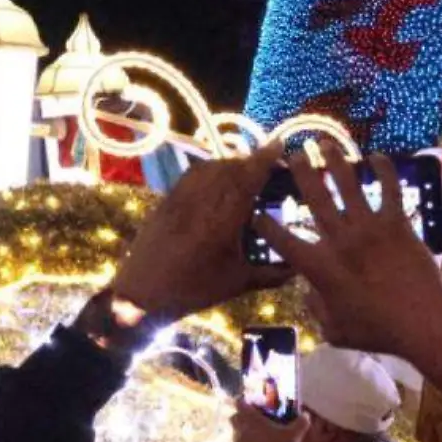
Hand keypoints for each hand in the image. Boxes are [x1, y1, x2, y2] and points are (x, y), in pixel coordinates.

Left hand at [110, 142, 289, 321]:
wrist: (142, 296)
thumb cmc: (193, 291)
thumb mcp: (237, 283)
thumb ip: (272, 274)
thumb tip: (299, 268)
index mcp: (222, 222)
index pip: (246, 180)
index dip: (264, 160)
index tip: (279, 145)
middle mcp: (201, 203)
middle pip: (229, 168)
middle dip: (250, 161)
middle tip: (268, 164)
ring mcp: (180, 199)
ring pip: (209, 168)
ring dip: (230, 163)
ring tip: (244, 170)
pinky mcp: (166, 201)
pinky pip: (191, 175)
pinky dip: (210, 170)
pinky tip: (217, 178)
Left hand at [232, 400, 310, 441]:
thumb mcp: (295, 436)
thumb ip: (301, 423)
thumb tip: (306, 415)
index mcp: (251, 419)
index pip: (240, 402)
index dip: (246, 401)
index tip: (256, 404)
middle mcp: (240, 429)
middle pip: (235, 418)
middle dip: (243, 417)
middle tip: (258, 421)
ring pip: (237, 433)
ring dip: (245, 433)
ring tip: (261, 440)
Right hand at [251, 153, 441, 395]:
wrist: (422, 324)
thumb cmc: (378, 333)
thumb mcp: (335, 331)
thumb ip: (315, 309)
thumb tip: (307, 290)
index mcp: (320, 268)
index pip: (283, 241)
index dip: (266, 226)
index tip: (256, 213)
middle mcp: (340, 241)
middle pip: (314, 198)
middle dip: (300, 173)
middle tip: (292, 155)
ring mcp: (370, 229)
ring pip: (347, 185)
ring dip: (334, 161)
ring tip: (325, 144)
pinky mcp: (398, 224)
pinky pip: (389, 189)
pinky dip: (384, 170)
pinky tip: (378, 156)